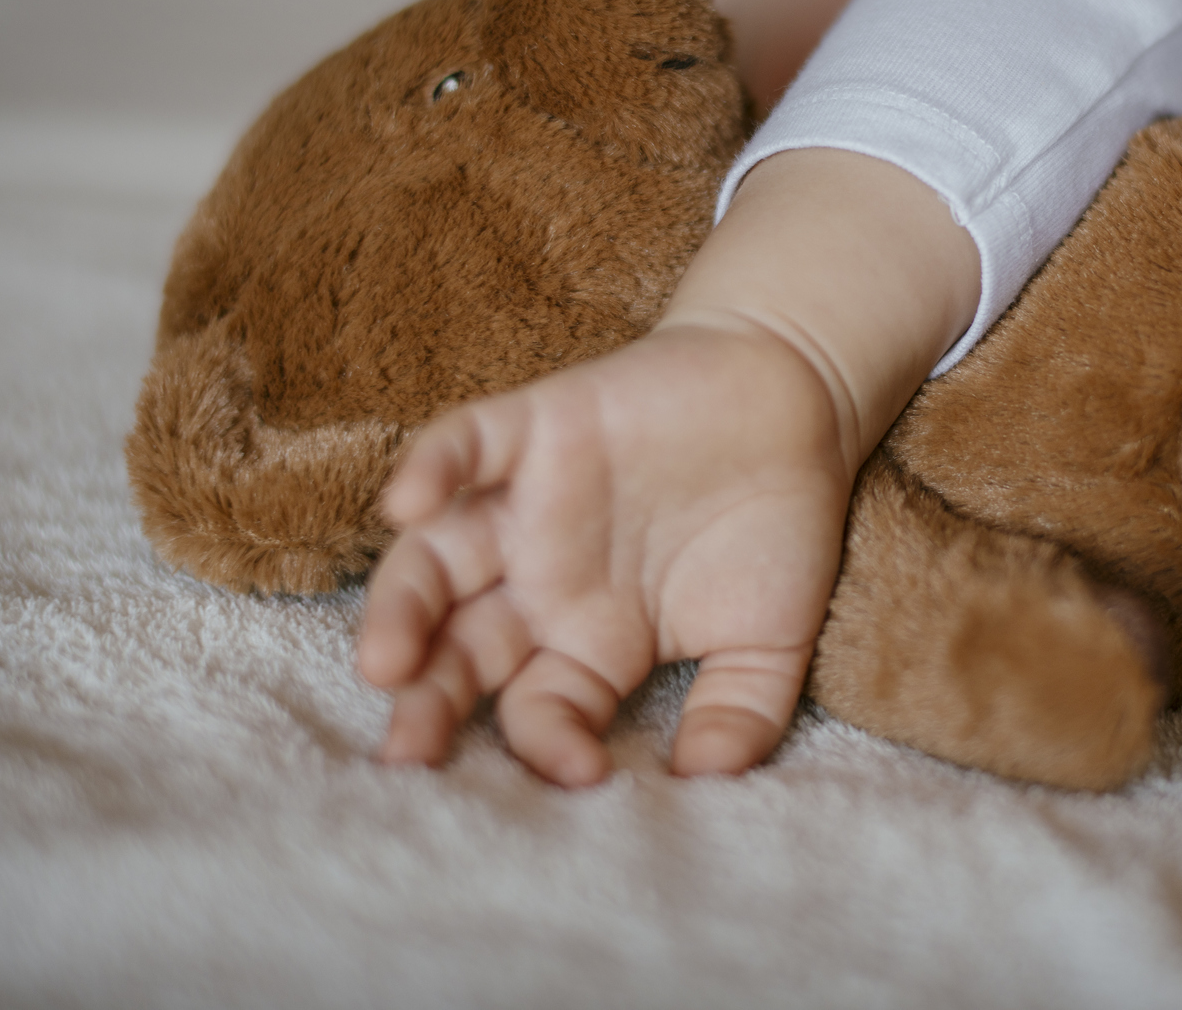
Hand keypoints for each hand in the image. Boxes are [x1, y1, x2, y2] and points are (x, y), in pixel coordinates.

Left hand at [355, 318, 849, 784]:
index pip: (539, 710)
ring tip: (385, 662)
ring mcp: (530, 507)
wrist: (796, 398)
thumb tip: (707, 783)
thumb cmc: (777, 523)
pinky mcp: (537, 428)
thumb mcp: (769, 637)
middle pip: (459, 650)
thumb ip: (738, 711)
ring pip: (434, 559)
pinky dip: (431, 468)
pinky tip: (406, 505)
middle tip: (407, 752)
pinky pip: (465, 445)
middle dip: (429, 701)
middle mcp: (542, 582)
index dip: (549, 745)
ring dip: (401, 608)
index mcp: (590, 642)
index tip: (582, 772)